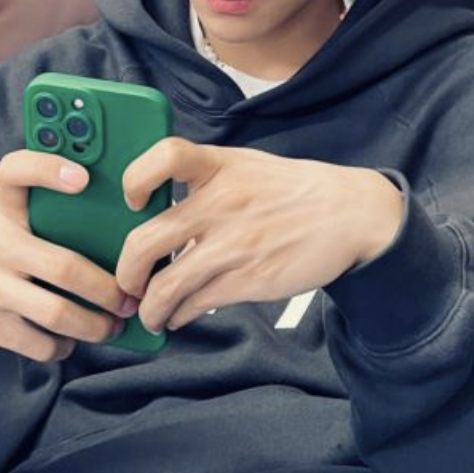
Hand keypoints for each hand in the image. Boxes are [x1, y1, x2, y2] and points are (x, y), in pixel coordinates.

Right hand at [0, 150, 139, 362]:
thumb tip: (109, 214)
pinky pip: (37, 344)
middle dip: (108, 289)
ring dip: (95, 326)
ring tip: (111, 325)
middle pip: (65, 267)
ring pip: (57, 314)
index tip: (82, 178)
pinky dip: (62, 347)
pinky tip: (70, 340)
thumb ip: (40, 203)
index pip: (17, 172)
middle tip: (130, 297)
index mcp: (2, 204)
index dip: (49, 171)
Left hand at [116, 139, 403, 333]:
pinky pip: (196, 304)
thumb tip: (158, 215)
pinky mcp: (248, 280)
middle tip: (126, 283)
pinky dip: (178, 315)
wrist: (348, 214)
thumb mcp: (245, 166)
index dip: (136, 179)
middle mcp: (220, 204)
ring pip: (166, 287)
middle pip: (144, 241)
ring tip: (148, 312)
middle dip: (125, 273)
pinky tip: (177, 315)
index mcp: (219, 167)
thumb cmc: (290, 190)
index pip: (164, 157)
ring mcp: (233, 245)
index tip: (132, 201)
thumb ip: (203, 183)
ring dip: (148, 308)